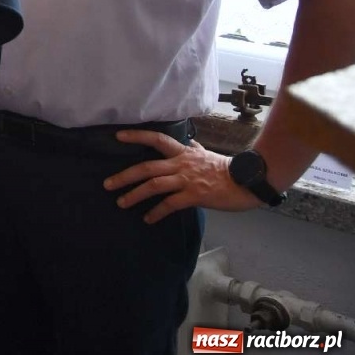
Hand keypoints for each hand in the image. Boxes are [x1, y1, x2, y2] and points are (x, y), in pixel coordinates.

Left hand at [103, 131, 260, 221]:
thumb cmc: (227, 170)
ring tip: (121, 203)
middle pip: (146, 167)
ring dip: (135, 195)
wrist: (247, 181)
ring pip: (154, 186)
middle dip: (124, 176)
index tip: (117, 136)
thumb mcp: (207, 154)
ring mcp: (187, 180)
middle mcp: (181, 164)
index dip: (137, 136)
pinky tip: (148, 219)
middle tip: (107, 184)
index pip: (156, 139)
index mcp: (183, 152)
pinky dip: (156, 212)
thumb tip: (188, 142)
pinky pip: (170, 204)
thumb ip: (194, 149)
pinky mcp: (194, 195)